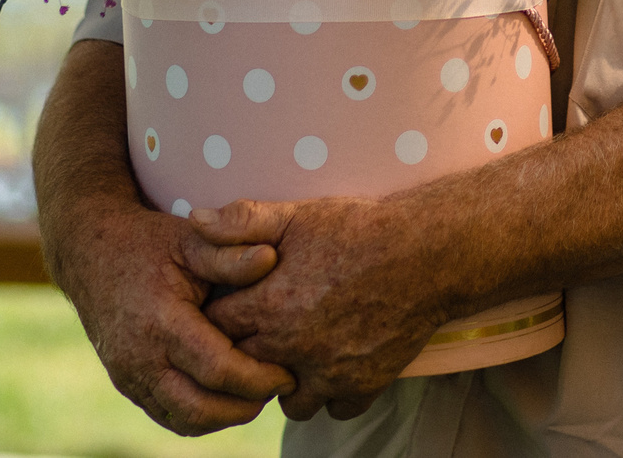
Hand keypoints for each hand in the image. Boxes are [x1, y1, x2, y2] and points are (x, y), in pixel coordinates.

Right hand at [53, 193, 293, 433]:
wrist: (90, 253)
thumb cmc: (147, 243)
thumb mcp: (190, 239)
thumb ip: (229, 254)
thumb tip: (270, 258)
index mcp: (161, 323)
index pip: (217, 370)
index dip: (259, 378)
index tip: (290, 374)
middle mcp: (140, 358)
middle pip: (201, 408)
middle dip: (246, 406)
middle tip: (280, 387)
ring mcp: (129, 376)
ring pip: (184, 420)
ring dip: (226, 416)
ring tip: (258, 392)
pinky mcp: (127, 383)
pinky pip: (169, 415)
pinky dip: (203, 414)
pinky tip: (229, 394)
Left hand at [193, 197, 449, 421]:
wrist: (428, 253)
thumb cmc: (360, 228)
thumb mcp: (298, 214)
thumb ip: (242, 220)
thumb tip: (194, 221)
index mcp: (268, 308)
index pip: (216, 328)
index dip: (222, 315)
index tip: (237, 302)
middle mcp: (292, 349)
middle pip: (246, 369)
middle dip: (250, 353)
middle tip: (266, 329)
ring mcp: (329, 373)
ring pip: (290, 401)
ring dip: (289, 382)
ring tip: (300, 353)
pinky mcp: (364, 385)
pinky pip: (336, 408)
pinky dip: (334, 393)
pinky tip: (338, 364)